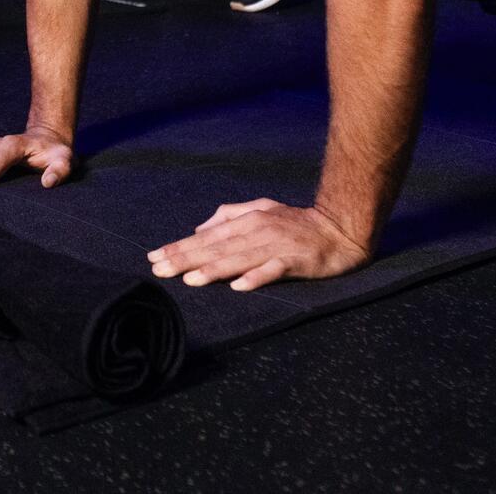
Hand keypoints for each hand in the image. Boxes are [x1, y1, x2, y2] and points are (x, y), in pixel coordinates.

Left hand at [147, 199, 371, 291]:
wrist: (339, 228)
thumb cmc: (296, 222)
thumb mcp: (261, 210)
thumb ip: (229, 216)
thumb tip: (199, 227)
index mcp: (248, 220)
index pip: (207, 236)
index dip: (180, 246)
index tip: (155, 257)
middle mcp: (258, 230)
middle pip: (216, 247)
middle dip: (186, 258)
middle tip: (159, 270)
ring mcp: (276, 245)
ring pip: (239, 258)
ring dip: (214, 269)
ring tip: (190, 280)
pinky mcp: (295, 260)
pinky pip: (273, 270)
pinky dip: (256, 277)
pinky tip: (239, 286)